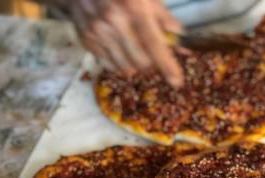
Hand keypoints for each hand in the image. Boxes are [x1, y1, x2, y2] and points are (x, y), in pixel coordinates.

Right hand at [63, 0, 183, 86]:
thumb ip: (161, 15)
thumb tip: (176, 34)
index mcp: (135, 9)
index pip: (155, 45)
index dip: (168, 66)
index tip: (177, 81)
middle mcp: (115, 23)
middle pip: (141, 62)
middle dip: (151, 63)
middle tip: (152, 54)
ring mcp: (98, 33)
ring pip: (125, 68)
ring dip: (135, 65)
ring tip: (135, 51)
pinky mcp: (87, 39)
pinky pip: (108, 65)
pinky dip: (117, 63)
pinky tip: (119, 50)